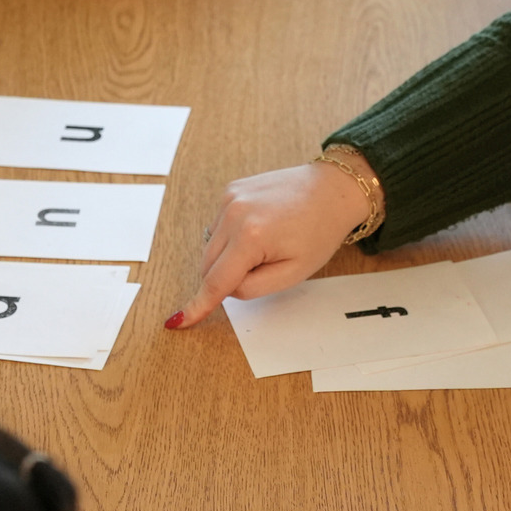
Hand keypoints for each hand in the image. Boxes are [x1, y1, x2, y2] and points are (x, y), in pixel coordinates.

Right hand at [170, 158, 374, 327]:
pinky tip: (259, 229)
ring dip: (229, 257)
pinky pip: (218, 227)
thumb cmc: (320, 230)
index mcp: (251, 236)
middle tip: (264, 267)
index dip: (198, 306)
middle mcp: (233, 213)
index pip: (216, 282)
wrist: (332, 190)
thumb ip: (253, 288)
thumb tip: (225, 289)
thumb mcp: (293, 273)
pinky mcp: (230, 191)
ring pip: (210, 247)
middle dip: (227, 277)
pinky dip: (232, 237)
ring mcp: (229, 198)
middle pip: (208, 265)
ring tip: (267, 244)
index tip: (179, 321)